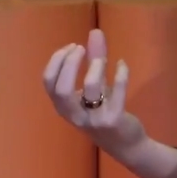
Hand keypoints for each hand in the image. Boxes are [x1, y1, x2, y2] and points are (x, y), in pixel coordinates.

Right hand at [42, 28, 145, 156]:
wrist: (127, 145)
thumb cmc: (105, 113)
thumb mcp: (96, 88)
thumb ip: (94, 59)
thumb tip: (95, 32)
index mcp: (64, 107)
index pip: (49, 83)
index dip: (57, 61)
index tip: (72, 47)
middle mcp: (75, 115)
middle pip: (61, 89)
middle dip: (69, 64)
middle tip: (81, 49)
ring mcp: (94, 119)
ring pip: (90, 89)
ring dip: (96, 67)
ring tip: (102, 58)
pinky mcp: (114, 120)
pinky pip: (117, 93)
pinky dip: (120, 74)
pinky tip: (122, 64)